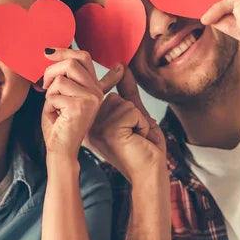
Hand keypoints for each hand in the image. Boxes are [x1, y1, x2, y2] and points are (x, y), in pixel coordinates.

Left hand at [40, 48, 123, 159]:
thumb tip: (51, 52)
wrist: (61, 150)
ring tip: (53, 106)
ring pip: (61, 79)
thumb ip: (64, 77)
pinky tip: (56, 116)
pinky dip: (48, 105)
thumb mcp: (62, 95)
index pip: (83, 57)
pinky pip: (54, 95)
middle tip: (43, 85)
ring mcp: (91, 99)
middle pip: (71, 63)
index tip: (47, 53)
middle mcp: (96, 92)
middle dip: (50, 71)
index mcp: (94, 87)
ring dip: (50, 92)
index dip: (64, 51)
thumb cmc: (58, 124)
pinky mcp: (80, 107)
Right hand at [86, 65, 166, 181]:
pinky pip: (131, 110)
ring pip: (123, 103)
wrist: (150, 172)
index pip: (104, 96)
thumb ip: (127, 92)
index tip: (126, 127)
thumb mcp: (135, 115)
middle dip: (132, 114)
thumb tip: (123, 67)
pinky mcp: (109, 130)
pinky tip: (137, 140)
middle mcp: (89, 127)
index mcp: (91, 124)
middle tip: (133, 135)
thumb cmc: (143, 148)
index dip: (121, 106)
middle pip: (114, 97)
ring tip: (135, 138)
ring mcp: (97, 128)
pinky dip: (141, 123)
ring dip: (138, 119)